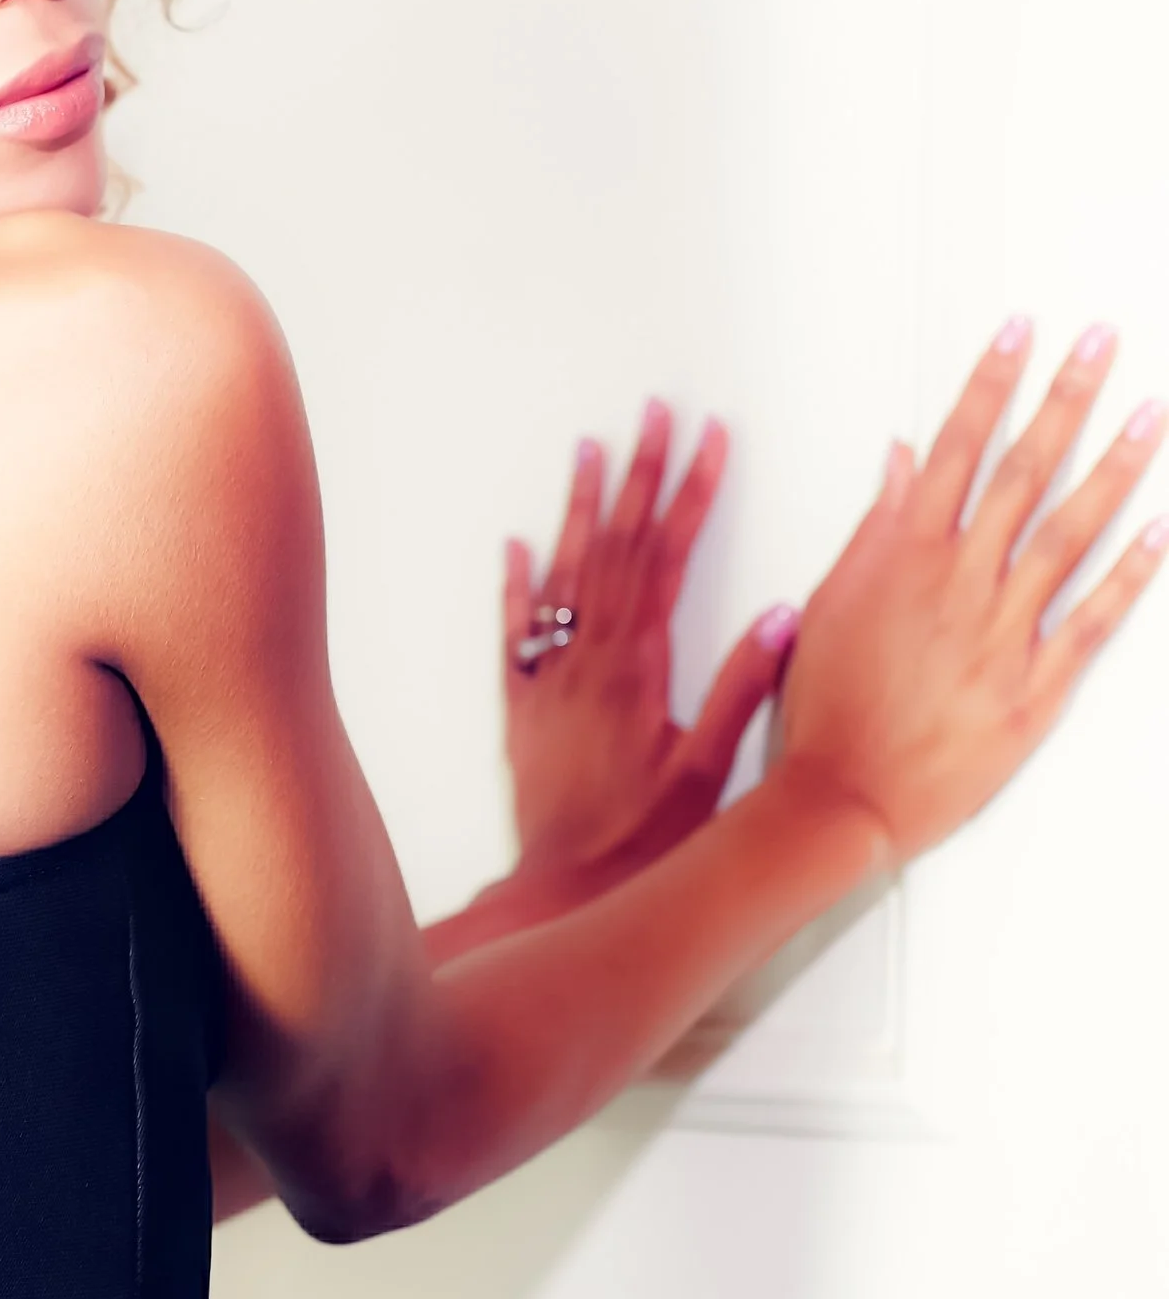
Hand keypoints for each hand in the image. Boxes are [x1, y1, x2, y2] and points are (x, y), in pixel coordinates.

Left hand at [503, 401, 796, 881]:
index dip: (692, 493)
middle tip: (655, 413)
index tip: (710, 439)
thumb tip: (780, 617)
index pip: (668, 556)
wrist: (567, 885)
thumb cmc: (644, 838)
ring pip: (566, 575)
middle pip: (616, 546)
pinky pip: (517, 633)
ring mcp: (550, 680)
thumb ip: (744, 689)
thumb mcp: (710, 768)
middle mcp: (587, 661)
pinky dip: (519, 586)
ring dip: (581, 509)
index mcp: (637, 667)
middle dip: (641, 474)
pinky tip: (517, 546)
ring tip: (591, 448)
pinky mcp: (524, 707)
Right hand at [770, 319, 1166, 863]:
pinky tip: (1160, 532)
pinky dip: (1128, 576)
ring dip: (1115, 470)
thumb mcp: (831, 604)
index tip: (1021, 333)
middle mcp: (960, 584)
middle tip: (1102, 345)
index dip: (990, 384)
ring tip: (1150, 417)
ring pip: (1069, 534)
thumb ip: (875, 528)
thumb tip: (904, 460)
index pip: (957, 449)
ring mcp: (1003, 634)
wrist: (845, 799)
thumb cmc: (827, 710)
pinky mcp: (1034, 688)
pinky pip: (1092, 622)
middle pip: (1023, 473)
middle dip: (1065, 400)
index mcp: (905, 558)